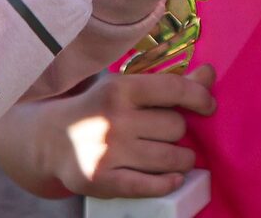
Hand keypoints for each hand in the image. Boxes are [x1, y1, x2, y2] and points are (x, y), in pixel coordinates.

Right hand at [0, 68, 215, 198]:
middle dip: (179, 131)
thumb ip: (170, 83)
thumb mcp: (126, 88)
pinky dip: (167, 182)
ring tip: (175, 156)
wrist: (49, 140)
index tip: (208, 106)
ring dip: (182, 159)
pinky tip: (172, 178)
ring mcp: (107, 151)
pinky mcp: (102, 180)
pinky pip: (149, 185)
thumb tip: (210, 75)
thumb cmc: (98, 109)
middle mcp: (113, 118)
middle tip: (167, 133)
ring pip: (170, 157)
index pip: (175, 89)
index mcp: (120, 88)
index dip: (200, 97)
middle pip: (175, 127)